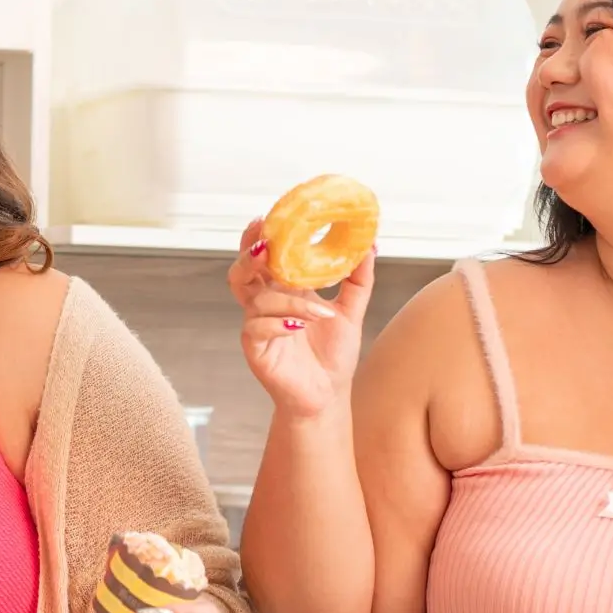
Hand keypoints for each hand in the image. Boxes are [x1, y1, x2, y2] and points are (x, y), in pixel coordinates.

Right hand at [228, 220, 372, 420]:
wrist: (328, 395)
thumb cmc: (332, 355)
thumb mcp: (351, 310)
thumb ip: (359, 278)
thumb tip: (371, 244)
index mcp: (283, 290)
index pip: (264, 257)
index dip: (260, 236)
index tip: (268, 217)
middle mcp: (265, 304)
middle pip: (242, 271)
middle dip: (250, 254)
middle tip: (267, 244)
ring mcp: (258, 326)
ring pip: (256, 298)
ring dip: (288, 299)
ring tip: (319, 310)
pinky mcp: (255, 349)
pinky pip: (258, 327)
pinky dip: (280, 322)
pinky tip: (300, 327)